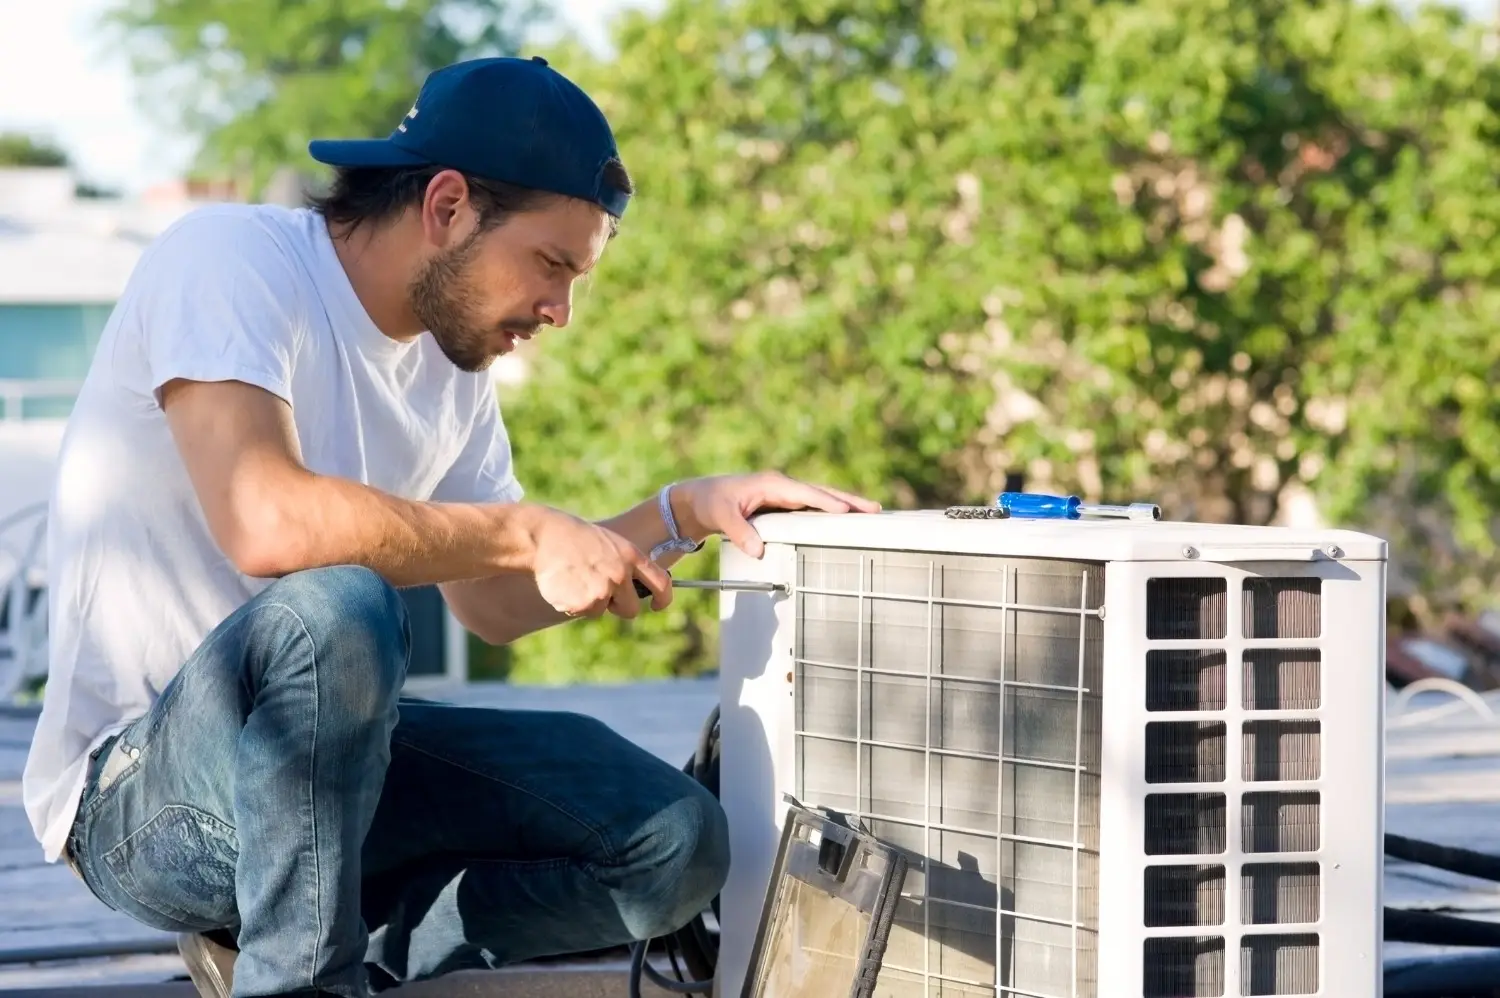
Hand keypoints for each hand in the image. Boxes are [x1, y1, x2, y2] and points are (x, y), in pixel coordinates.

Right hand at [528, 507, 672, 618]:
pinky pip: (582, 613)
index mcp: (632, 556)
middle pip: (631, 609)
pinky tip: (565, 584)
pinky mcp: (583, 604)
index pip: (661, 583)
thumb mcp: (610, 544)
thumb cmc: (576, 539)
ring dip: (590, 602)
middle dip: (619, 607)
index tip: (657, 606)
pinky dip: (573, 604)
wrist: (544, 537)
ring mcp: (603, 590)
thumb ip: (626, 565)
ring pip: (602, 611)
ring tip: (576, 578)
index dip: (663, 599)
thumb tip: (633, 592)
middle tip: (601, 593)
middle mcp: (621, 575)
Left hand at [674, 472, 880, 558]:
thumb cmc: (711, 503)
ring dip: (845, 505)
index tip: (846, 510)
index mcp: (772, 484)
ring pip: (821, 499)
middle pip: (822, 492)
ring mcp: (785, 495)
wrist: (700, 499)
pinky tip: (846, 520)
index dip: (826, 502)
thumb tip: (758, 550)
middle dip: (848, 500)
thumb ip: (739, 532)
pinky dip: (831, 511)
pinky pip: (813, 507)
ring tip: (871, 512)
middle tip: (874, 509)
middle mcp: (783, 487)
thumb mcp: (721, 516)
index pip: (805, 493)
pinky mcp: (784, 504)